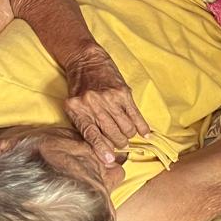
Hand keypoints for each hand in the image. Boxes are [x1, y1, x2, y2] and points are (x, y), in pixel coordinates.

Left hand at [63, 46, 149, 162]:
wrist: (86, 60)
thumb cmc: (79, 87)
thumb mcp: (75, 106)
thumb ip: (84, 125)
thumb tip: (101, 149)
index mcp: (78, 110)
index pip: (92, 135)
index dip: (102, 149)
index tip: (109, 160)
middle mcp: (93, 104)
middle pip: (112, 134)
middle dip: (119, 143)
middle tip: (120, 143)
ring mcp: (109, 98)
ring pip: (126, 127)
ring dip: (129, 134)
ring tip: (127, 134)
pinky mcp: (123, 92)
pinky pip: (135, 115)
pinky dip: (142, 126)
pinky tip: (145, 133)